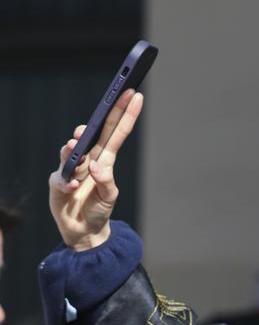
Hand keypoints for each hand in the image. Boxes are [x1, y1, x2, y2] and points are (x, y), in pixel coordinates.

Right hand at [49, 90, 143, 250]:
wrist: (84, 229)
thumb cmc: (99, 208)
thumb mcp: (110, 196)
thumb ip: (106, 182)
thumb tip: (95, 166)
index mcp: (105, 158)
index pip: (116, 131)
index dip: (125, 113)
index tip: (134, 94)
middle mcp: (87, 159)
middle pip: (95, 132)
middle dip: (104, 113)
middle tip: (110, 100)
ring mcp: (71, 169)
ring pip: (72, 150)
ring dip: (75, 146)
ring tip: (76, 143)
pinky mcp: (58, 184)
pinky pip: (61, 178)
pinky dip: (69, 181)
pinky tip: (75, 185)